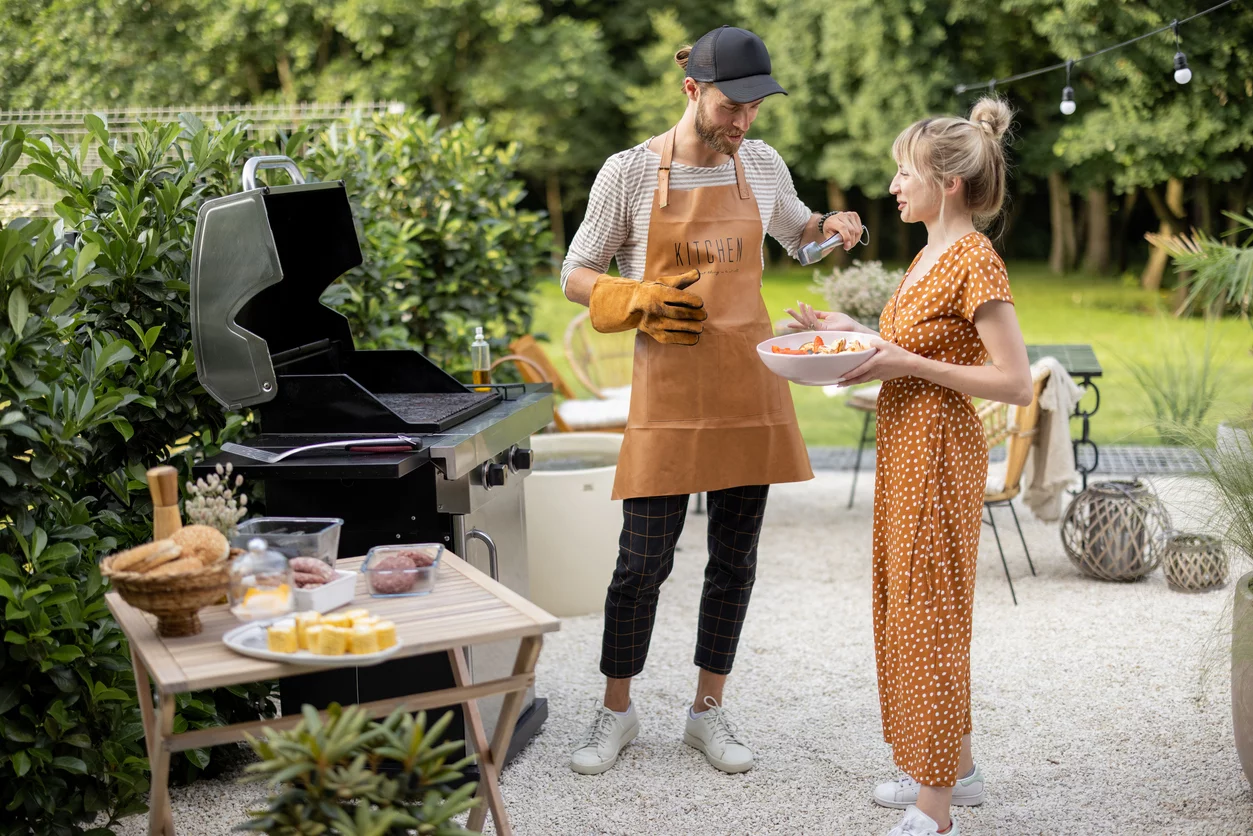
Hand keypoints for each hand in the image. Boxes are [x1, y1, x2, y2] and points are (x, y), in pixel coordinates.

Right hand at [589, 269, 707, 344]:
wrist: (632, 306)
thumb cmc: (654, 292)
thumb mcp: (665, 283)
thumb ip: (682, 279)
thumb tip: (698, 273)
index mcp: (658, 292)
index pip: (677, 297)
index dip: (690, 300)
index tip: (700, 303)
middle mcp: (654, 308)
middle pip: (678, 313)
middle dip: (694, 315)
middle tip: (704, 315)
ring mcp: (654, 322)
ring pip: (676, 326)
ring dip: (691, 327)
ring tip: (701, 327)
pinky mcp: (656, 334)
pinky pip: (672, 338)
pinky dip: (685, 339)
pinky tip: (695, 338)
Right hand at [784, 301, 858, 331]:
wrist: (853, 328)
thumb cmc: (844, 322)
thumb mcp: (830, 315)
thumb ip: (819, 314)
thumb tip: (809, 309)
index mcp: (818, 326)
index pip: (805, 322)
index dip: (797, 319)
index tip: (788, 313)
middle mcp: (818, 329)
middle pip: (803, 322)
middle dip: (795, 316)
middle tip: (786, 309)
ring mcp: (820, 330)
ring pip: (807, 322)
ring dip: (802, 312)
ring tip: (799, 303)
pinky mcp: (824, 330)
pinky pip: (815, 321)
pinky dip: (811, 314)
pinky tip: (808, 306)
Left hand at [821, 211, 863, 250]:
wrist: (832, 220)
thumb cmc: (829, 229)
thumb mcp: (828, 236)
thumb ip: (833, 241)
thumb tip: (836, 248)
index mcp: (833, 220)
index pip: (843, 228)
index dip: (847, 238)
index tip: (847, 247)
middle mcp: (842, 216)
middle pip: (852, 230)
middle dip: (851, 242)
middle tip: (848, 248)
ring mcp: (850, 214)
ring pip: (858, 231)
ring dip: (855, 240)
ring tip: (850, 244)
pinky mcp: (855, 215)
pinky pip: (860, 229)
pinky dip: (858, 236)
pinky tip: (853, 238)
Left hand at [838, 337, 916, 385]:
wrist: (911, 364)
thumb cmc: (899, 353)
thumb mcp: (886, 344)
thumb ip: (874, 342)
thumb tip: (867, 343)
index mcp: (874, 363)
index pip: (859, 370)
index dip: (849, 375)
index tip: (841, 378)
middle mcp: (875, 372)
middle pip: (859, 379)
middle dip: (847, 382)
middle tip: (837, 384)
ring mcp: (879, 376)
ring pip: (864, 380)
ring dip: (854, 382)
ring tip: (845, 384)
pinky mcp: (883, 378)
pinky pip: (871, 379)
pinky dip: (863, 380)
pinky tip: (860, 379)